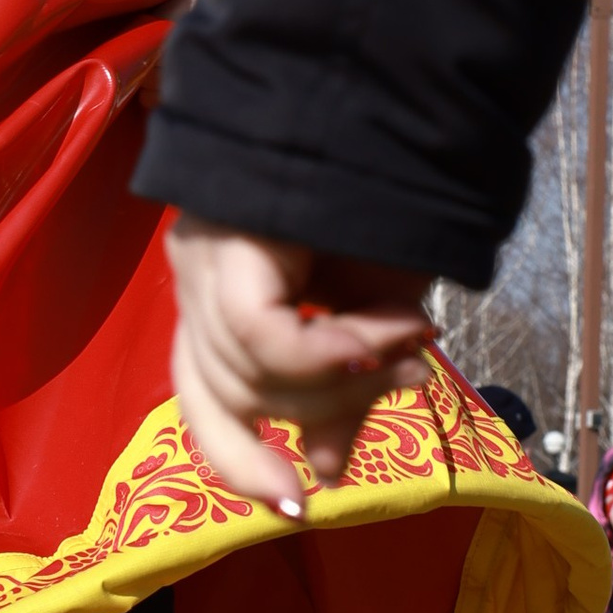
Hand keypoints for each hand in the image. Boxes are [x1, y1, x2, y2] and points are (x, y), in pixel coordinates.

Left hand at [165, 218, 434, 518]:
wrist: (396, 103)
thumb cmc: (386, 202)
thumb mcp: (374, 317)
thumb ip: (345, 393)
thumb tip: (325, 474)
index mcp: (222, 300)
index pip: (204, 402)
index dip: (240, 463)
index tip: (300, 508)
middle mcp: (197, 281)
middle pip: (229, 396)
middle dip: (322, 414)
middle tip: (408, 381)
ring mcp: (202, 259)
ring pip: (250, 374)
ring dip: (345, 377)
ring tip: (415, 341)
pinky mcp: (222, 242)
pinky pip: (264, 338)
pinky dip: (333, 352)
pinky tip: (389, 331)